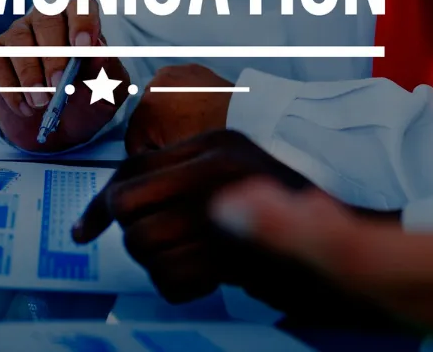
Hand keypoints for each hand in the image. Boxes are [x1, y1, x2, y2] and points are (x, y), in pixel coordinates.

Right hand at [0, 0, 129, 152]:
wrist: (61, 130)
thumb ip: (105, 71)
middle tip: (59, 84)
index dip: (82, 21)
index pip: (80, 6)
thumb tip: (100, 51)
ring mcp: (17, 37)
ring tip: (42, 103)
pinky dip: (10, 89)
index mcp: (78, 21)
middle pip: (46, 21)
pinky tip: (26, 108)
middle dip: (53, 55)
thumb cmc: (87, 101)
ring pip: (18, 42)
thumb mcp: (105, 93)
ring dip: (30, 74)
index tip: (84, 46)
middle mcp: (45, 22)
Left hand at [71, 128, 351, 307]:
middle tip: (162, 245)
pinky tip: (205, 277)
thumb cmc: (286, 211)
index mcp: (216, 145)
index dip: (99, 205)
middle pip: (129, 207)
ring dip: (158, 263)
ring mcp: (228, 210)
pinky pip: (171, 279)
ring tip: (191, 259)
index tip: (81, 232)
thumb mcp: (232, 174)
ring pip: (144, 245)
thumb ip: (180, 177)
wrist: (351, 244)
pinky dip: (179, 286)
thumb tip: (116, 202)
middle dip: (133, 236)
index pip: (132, 169)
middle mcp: (218, 170)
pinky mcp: (236, 254)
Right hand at [123, 63, 233, 154]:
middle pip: (144, 117)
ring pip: (159, 98)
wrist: (244, 115)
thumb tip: (149, 161)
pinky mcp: (187, 68)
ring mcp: (170, 74)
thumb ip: (153, 158)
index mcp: (145, 111)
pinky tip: (195, 108)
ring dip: (166, 110)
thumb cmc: (211, 136)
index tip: (159, 158)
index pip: (132, 140)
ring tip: (188, 123)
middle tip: (176, 141)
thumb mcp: (175, 155)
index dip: (145, 155)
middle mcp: (152, 87)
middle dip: (155, 130)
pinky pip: (176, 85)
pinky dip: (182, 95)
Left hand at [211, 67, 432, 351]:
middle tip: (235, 206)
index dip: (297, 231)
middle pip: (362, 285)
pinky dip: (378, 287)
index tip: (244, 201)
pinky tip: (362, 258)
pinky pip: (424, 321)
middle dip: (293, 243)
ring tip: (282, 221)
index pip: (370, 253)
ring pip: (389, 307)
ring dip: (329, 264)